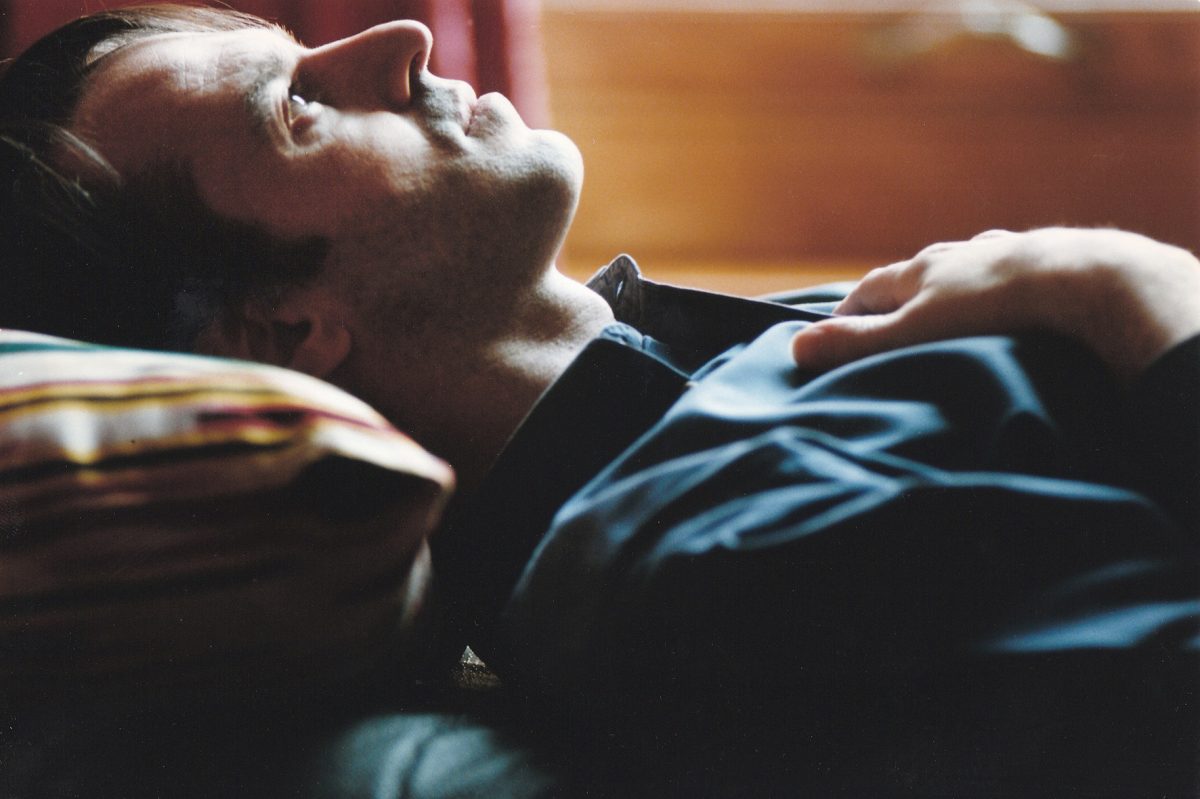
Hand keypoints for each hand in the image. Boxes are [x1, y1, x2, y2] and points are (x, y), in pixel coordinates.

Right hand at [790, 228, 1199, 381]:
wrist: (1083, 282)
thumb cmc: (991, 311)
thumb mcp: (911, 335)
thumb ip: (857, 343)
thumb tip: (795, 346)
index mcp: (920, 269)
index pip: (869, 288)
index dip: (848, 311)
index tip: (834, 333)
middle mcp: (959, 253)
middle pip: (917, 274)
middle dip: (899, 299)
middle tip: (891, 328)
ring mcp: (1006, 252)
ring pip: (967, 270)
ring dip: (953, 290)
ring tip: (952, 316)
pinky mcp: (1049, 261)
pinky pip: (1014, 274)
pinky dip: (1003, 290)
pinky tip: (1014, 306)